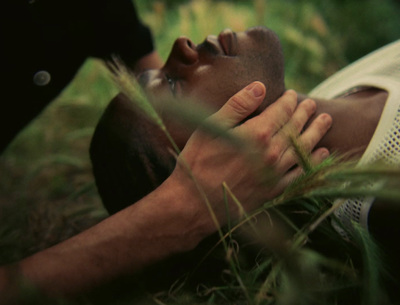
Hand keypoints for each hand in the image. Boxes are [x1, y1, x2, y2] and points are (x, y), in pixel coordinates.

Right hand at [169, 82, 331, 234]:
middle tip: (312, 105)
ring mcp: (275, 173)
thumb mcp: (211, 127)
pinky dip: (314, 161)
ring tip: (325, 121)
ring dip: (316, 133)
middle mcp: (272, 153)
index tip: (292, 95)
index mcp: (257, 133)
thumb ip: (238, 105)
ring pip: (303, 148)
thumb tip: (260, 86)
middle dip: (305, 113)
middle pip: (295, 128)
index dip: (289, 101)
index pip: (281, 111)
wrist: (195, 203)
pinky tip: (321, 153)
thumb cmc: (198, 161)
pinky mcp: (274, 190)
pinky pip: (301, 173)